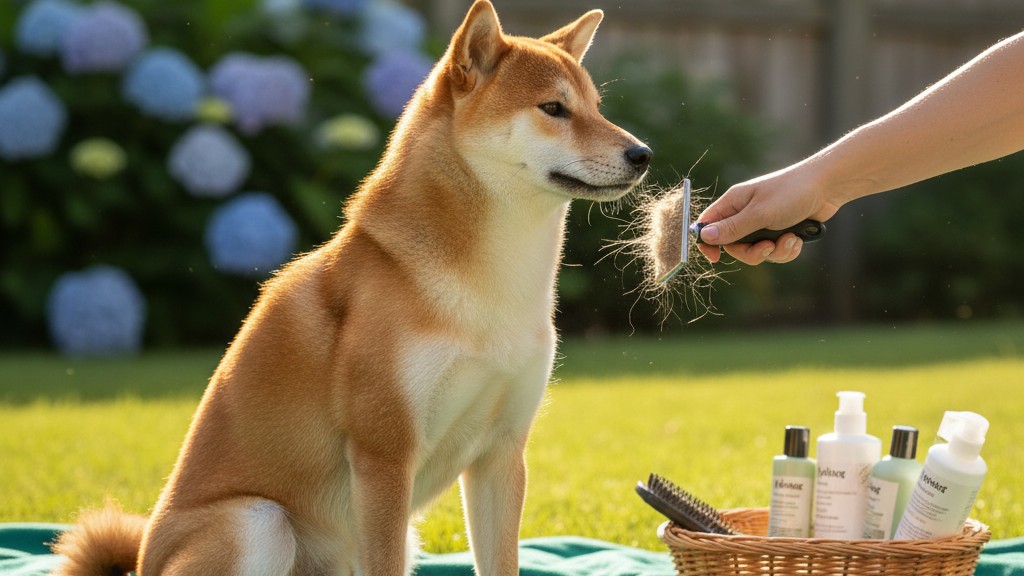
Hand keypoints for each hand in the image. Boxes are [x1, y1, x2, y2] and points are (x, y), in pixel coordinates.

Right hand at [695, 166, 839, 264]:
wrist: (829, 186)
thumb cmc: (791, 192)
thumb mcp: (759, 213)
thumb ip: (732, 228)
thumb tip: (704, 237)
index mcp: (734, 202)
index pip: (708, 224)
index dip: (707, 242)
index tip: (714, 258)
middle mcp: (745, 213)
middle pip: (734, 245)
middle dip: (752, 253)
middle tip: (767, 248)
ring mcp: (763, 223)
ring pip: (757, 251)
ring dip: (775, 252)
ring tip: (790, 240)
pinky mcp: (780, 231)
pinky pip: (775, 251)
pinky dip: (787, 250)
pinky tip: (798, 239)